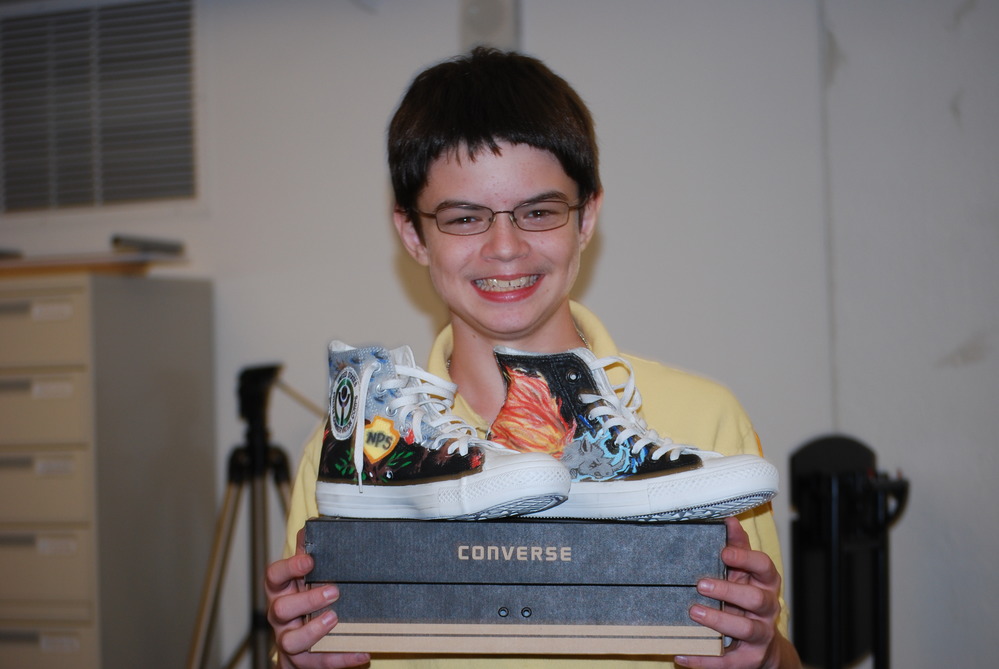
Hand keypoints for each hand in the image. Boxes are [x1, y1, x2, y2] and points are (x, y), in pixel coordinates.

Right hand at [265, 528, 370, 667]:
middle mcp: (280, 616)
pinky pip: (317, 663)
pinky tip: (362, 652)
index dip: (289, 567)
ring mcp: (288, 639)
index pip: (274, 576)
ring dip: (313, 631)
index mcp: (281, 590)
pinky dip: (340, 658)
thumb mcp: (307, 576)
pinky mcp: (300, 662)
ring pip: (291, 641)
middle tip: (334, 591)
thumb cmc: (306, 599)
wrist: (302, 641)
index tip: (309, 560)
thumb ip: (310, 553)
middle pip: (281, 609)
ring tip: (335, 620)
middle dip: (306, 600)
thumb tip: (313, 526)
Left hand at [674, 517, 800, 668]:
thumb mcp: (744, 575)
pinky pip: (726, 661)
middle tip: (701, 584)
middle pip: (756, 599)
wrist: (763, 645)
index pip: (765, 567)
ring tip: (694, 612)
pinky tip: (680, 653)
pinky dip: (703, 659)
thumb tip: (729, 520)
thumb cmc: (746, 600)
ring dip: (719, 620)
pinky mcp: (749, 659)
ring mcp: (761, 635)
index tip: (724, 552)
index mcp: (766, 584)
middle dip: (728, 591)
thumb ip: (737, 549)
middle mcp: (768, 609)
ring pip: (746, 628)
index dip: (746, 558)